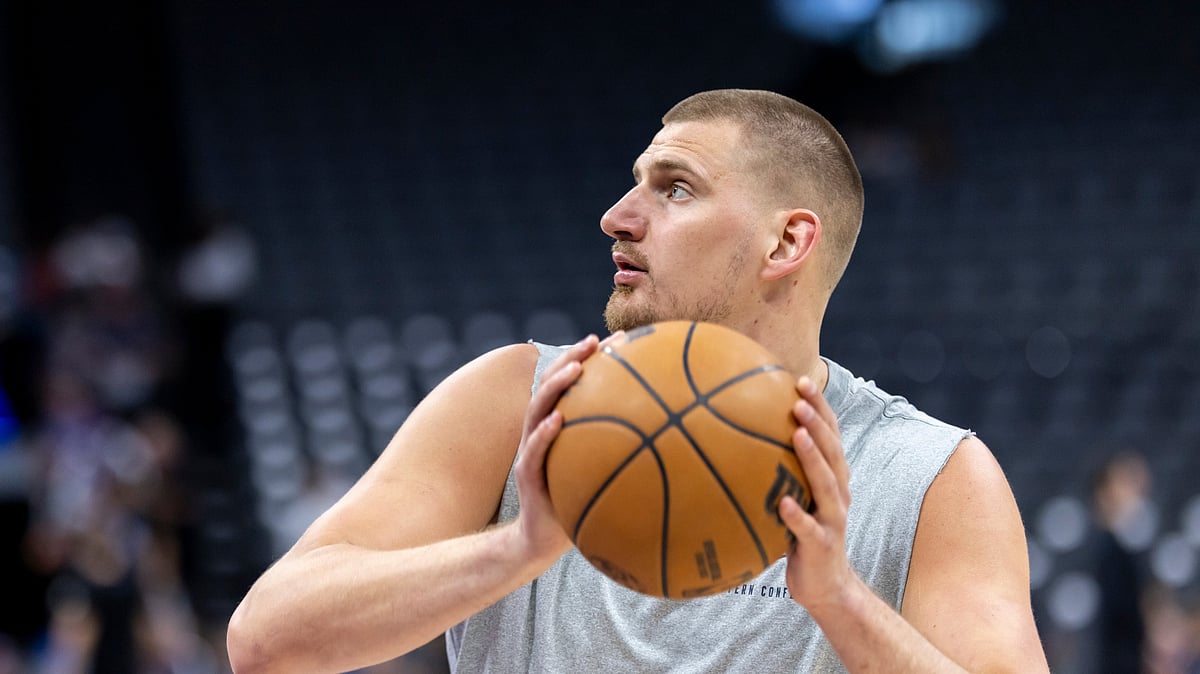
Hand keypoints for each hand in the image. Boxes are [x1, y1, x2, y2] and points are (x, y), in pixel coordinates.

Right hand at [512, 332, 624, 565]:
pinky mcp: (526, 474)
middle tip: (596, 341)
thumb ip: (628, 456)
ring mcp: (531, 450)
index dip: (595, 359)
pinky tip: (557, 421)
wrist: (543, 541)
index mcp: (563, 427)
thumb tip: (681, 446)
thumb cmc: (580, 507)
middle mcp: (544, 431)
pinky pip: (534, 451)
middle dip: (574, 358)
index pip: (576, 384)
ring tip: (577, 368)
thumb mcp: (607, 477)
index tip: (622, 339)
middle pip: (554, 385)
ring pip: (538, 408)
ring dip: (557, 385)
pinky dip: (543, 434)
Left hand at [779, 376, 857, 612]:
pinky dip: (797, 515)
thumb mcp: (791, 498)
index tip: (799, 380)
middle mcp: (838, 494)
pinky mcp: (822, 545)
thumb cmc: (801, 535)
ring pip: (827, 484)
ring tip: (796, 434)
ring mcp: (833, 519)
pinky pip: (809, 529)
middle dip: (818, 422)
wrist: (825, 586)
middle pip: (833, 451)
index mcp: (832, 479)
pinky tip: (783, 503)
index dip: (820, 408)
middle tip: (799, 397)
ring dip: (812, 457)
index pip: (830, 436)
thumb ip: (776, 472)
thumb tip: (731, 440)